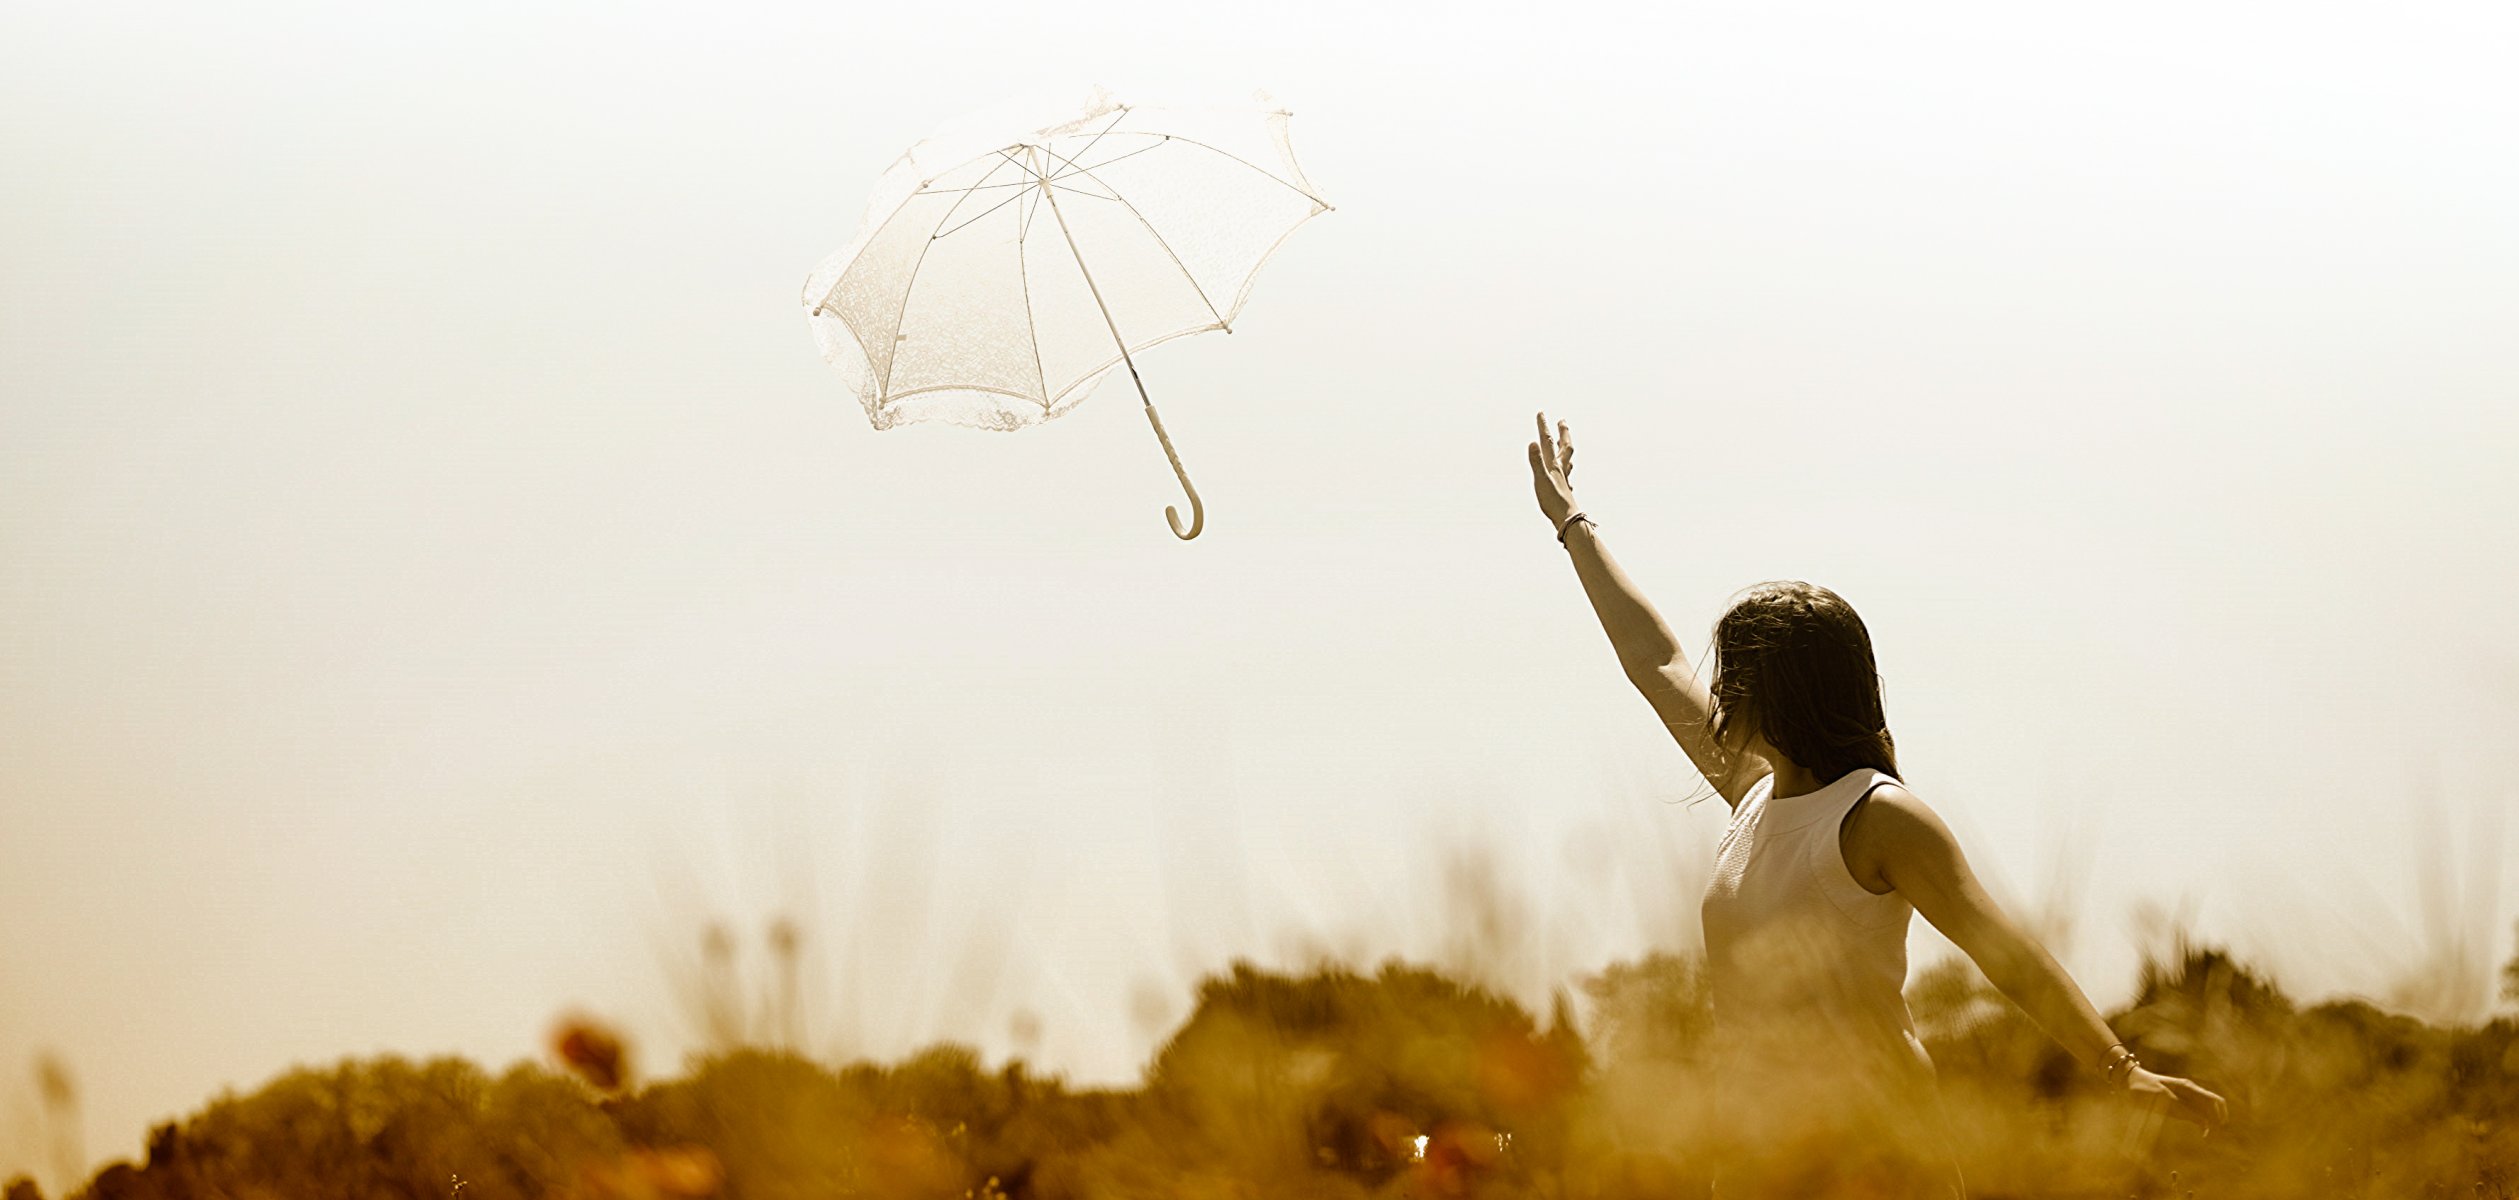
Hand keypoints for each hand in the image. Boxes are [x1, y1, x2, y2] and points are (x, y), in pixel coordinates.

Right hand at [1527, 411, 1576, 529]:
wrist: (1567, 520)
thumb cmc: (1553, 502)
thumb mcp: (1541, 480)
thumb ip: (1536, 461)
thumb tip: (1532, 442)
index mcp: (1554, 465)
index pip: (1547, 442)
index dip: (1544, 427)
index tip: (1541, 413)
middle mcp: (1561, 470)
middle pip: (1564, 447)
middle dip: (1562, 433)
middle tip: (1562, 421)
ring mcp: (1564, 479)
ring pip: (1567, 460)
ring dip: (1565, 448)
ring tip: (1564, 443)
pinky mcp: (1564, 490)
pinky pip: (1566, 475)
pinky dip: (1565, 469)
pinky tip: (1565, 474)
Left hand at [2128, 1067, 2228, 1129]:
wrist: (2128, 1081)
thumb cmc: (2144, 1088)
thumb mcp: (2163, 1100)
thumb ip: (2183, 1110)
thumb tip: (2204, 1122)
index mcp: (2188, 1087)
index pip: (2214, 1101)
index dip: (2220, 1116)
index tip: (2216, 1130)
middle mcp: (2190, 1091)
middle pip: (2212, 1106)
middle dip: (2216, 1120)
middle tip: (2210, 1136)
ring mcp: (2184, 1095)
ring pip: (2205, 1109)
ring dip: (2209, 1121)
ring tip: (2206, 1135)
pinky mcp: (2178, 1101)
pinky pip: (2195, 1111)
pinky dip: (2201, 1120)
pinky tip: (2200, 1129)